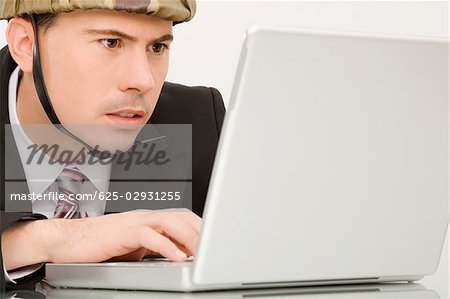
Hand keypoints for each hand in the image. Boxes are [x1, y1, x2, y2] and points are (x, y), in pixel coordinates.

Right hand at [41, 209, 200, 263]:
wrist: (70, 239)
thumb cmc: (100, 242)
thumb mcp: (134, 246)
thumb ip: (155, 248)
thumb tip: (176, 255)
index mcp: (150, 219)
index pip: (182, 217)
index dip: (199, 227)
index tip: (211, 242)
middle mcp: (145, 216)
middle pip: (181, 217)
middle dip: (199, 232)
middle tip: (211, 249)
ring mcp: (135, 222)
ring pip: (170, 222)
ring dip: (188, 237)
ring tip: (200, 253)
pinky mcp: (124, 232)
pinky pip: (150, 236)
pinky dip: (166, 246)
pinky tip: (177, 257)